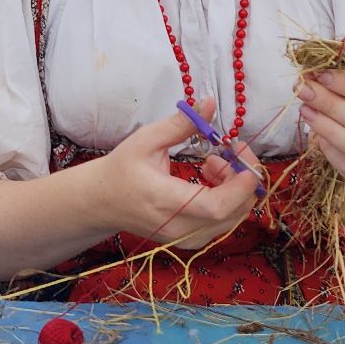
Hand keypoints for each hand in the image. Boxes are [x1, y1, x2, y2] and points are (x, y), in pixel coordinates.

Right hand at [96, 98, 264, 247]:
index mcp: (165, 201)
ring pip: (233, 218)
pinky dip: (227, 199)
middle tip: (229, 150)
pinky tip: (209, 179)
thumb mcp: (146, 140)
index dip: (240, 184)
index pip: (216, 205)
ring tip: (212, 163)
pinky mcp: (191, 241)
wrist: (102, 202)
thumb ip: (181, 124)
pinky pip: (223, 222)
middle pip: (233, 212)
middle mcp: (179, 227)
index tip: (241, 153)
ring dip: (235, 188)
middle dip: (242, 178)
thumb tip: (209, 103)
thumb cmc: (121, 169)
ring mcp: (186, 239)